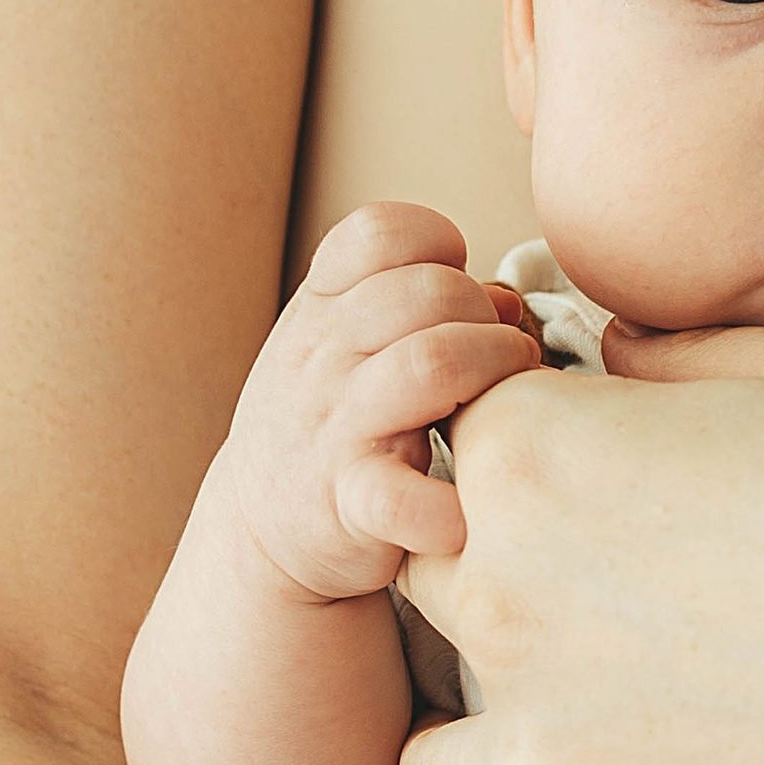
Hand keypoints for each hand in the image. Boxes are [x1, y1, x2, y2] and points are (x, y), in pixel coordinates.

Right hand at [225, 203, 538, 599]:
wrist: (255, 532)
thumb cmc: (330, 423)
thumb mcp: (352, 349)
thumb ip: (424, 311)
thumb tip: (508, 300)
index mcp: (321, 309)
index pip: (380, 233)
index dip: (438, 245)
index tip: (458, 288)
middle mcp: (322, 356)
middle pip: (429, 291)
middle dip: (485, 315)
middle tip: (501, 356)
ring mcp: (333, 428)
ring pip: (432, 362)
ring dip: (492, 371)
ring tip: (504, 403)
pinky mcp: (349, 504)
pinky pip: (399, 495)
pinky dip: (440, 507)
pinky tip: (463, 516)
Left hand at [399, 326, 763, 764]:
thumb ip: (670, 364)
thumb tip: (602, 358)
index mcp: (542, 454)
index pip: (454, 441)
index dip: (535, 453)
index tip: (615, 484)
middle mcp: (507, 601)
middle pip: (431, 587)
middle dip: (510, 586)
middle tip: (640, 606)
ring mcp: (541, 759)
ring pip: (433, 752)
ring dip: (497, 734)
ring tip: (611, 729)